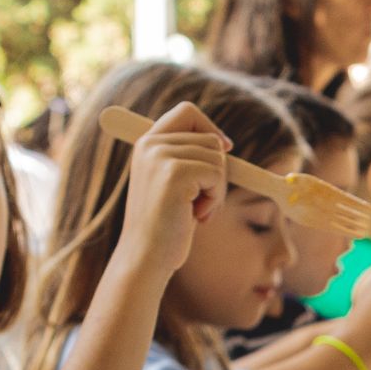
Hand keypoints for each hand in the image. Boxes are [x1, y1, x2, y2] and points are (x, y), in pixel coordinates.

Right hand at [117, 102, 228, 281]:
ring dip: (216, 189)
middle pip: (210, 138)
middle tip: (199, 202)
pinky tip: (195, 216)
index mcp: (147, 144)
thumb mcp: (174, 185)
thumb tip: (222, 142)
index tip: (224, 149)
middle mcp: (151, 144)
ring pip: (217, 158)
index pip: (187, 112)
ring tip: (194, 211)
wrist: (146, 257)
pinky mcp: (175, 172)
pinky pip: (217, 174)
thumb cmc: (165, 227)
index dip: (209, 128)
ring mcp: (161, 156)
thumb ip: (188, 159)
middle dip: (216, 172)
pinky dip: (215, 199)